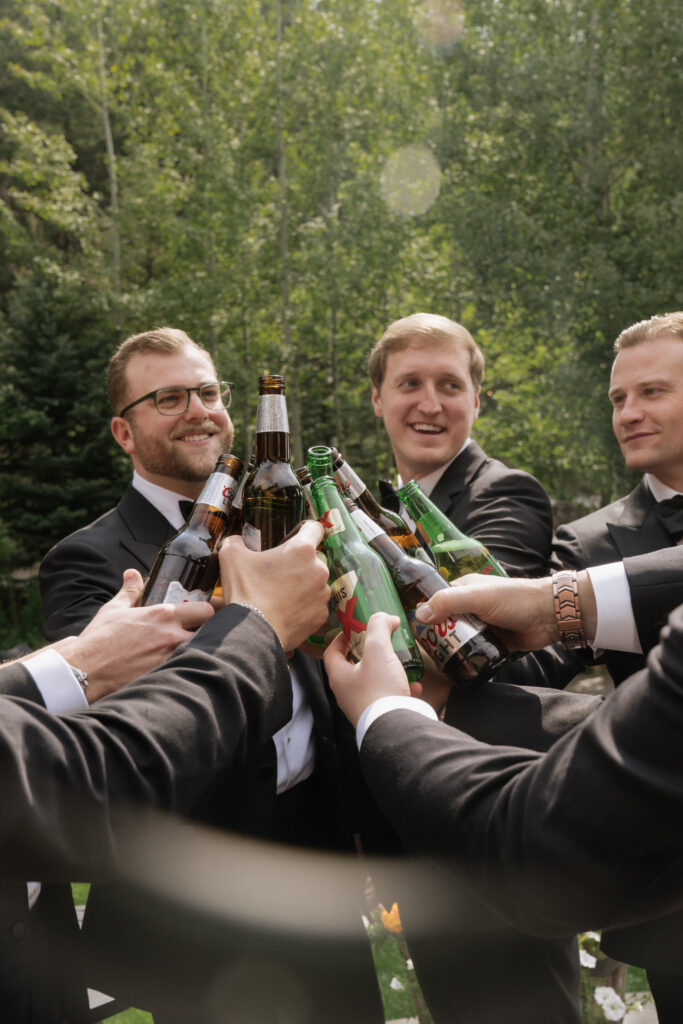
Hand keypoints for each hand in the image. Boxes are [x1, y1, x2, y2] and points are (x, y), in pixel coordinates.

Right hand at [54, 569, 214, 702]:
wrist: (86, 671)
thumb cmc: (99, 640)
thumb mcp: (114, 610)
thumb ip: (130, 591)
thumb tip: (132, 574)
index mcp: (164, 615)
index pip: (205, 610)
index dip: (207, 613)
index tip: (202, 617)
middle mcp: (173, 636)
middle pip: (210, 633)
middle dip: (208, 633)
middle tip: (199, 636)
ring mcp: (171, 659)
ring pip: (201, 653)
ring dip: (198, 651)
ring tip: (190, 653)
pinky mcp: (166, 677)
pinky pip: (187, 671)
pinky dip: (187, 669)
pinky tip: (180, 671)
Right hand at [219, 520, 329, 650]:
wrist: (254, 632)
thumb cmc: (245, 592)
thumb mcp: (231, 557)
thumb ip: (236, 542)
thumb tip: (237, 541)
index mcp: (302, 550)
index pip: (314, 528)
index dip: (304, 530)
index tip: (296, 537)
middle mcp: (319, 569)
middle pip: (313, 558)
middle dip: (299, 563)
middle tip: (278, 574)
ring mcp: (322, 594)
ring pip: (315, 583)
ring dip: (303, 585)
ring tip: (281, 595)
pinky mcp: (321, 615)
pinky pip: (315, 605)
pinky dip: (304, 606)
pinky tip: (287, 610)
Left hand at [324, 613, 418, 726]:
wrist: (395, 727)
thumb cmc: (380, 688)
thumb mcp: (378, 649)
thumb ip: (379, 627)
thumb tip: (385, 617)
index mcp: (340, 677)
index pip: (331, 653)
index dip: (339, 639)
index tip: (351, 630)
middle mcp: (348, 694)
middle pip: (353, 668)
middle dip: (366, 654)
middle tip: (379, 643)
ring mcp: (364, 707)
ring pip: (373, 683)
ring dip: (385, 671)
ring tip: (398, 662)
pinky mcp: (381, 716)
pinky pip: (390, 699)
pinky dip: (401, 690)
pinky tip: (414, 686)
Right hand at [414, 572, 595, 650]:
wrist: (549, 616)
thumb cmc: (514, 599)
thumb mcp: (477, 597)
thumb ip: (449, 602)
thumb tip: (419, 615)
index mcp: (463, 590)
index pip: (435, 601)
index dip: (423, 615)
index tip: (412, 632)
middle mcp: (469, 606)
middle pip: (444, 623)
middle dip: (435, 637)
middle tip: (426, 654)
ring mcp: (481, 625)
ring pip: (458, 639)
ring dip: (450, 649)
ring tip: (438, 664)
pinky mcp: (492, 641)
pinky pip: (474, 651)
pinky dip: (466, 658)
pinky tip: (456, 668)